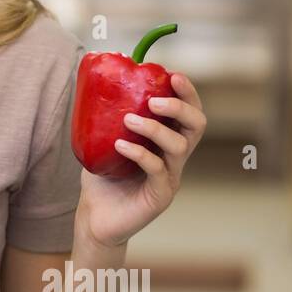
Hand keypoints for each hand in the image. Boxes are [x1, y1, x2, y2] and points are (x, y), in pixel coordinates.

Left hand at [74, 72, 206, 249]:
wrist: (95, 217)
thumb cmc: (102, 177)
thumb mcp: (104, 141)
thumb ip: (107, 116)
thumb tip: (97, 80)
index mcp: (167, 141)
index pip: (189, 112)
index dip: (187, 93)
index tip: (172, 74)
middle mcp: (175, 157)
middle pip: (196, 125)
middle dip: (180, 107)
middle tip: (154, 99)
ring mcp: (171, 177)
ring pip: (180, 145)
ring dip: (155, 128)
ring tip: (129, 120)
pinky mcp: (160, 195)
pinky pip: (158, 169)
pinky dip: (140, 153)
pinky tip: (119, 144)